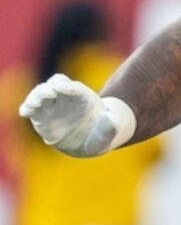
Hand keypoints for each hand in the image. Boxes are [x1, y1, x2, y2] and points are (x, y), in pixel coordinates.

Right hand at [18, 74, 133, 156]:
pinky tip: (25, 112)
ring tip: (34, 104)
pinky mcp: (41, 116)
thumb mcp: (110, 131)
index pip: (75, 88)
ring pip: (41, 94)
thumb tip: (111, 120)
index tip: (63, 88)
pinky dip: (27, 108)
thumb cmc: (101, 132)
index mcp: (84, 97)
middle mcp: (66, 97)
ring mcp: (52, 105)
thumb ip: (111, 126)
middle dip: (51, 86)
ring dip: (36, 96)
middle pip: (56, 84)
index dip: (69, 87)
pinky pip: (31, 109)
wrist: (88, 140)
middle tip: (50, 93)